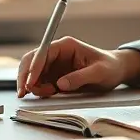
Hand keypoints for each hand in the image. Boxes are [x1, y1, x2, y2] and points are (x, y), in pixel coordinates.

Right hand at [16, 37, 139, 97]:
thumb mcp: (99, 72)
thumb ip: (80, 77)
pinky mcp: (55, 75)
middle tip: (23, 93)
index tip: (30, 83)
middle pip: (31, 61)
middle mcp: (57, 53)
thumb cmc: (110, 67)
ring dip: (34, 85)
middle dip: (25, 77)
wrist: (116, 71)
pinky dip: (39, 89)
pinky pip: (40, 82)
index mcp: (66, 46)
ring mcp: (54, 64)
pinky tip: (49, 94)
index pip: (42, 52)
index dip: (33, 67)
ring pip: (33, 73)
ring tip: (49, 93)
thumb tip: (60, 84)